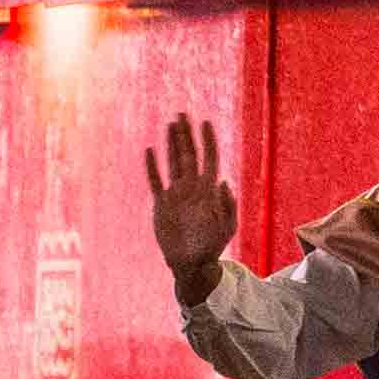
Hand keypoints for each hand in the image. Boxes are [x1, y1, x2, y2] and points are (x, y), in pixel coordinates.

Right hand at [147, 112, 241, 297]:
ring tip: (170, 124)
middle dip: (187, 134)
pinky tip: (150, 150)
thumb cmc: (213, 246)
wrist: (192, 263)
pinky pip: (156, 181)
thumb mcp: (227, 227)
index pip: (209, 158)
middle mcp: (192, 188)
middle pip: (189, 155)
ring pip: (173, 163)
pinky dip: (153, 167)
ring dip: (171, 144)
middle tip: (183, 114)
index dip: (208, 140)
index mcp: (208, 190)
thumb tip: (223, 182)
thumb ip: (227, 206)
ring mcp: (176, 194)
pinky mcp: (162, 205)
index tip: (205, 122)